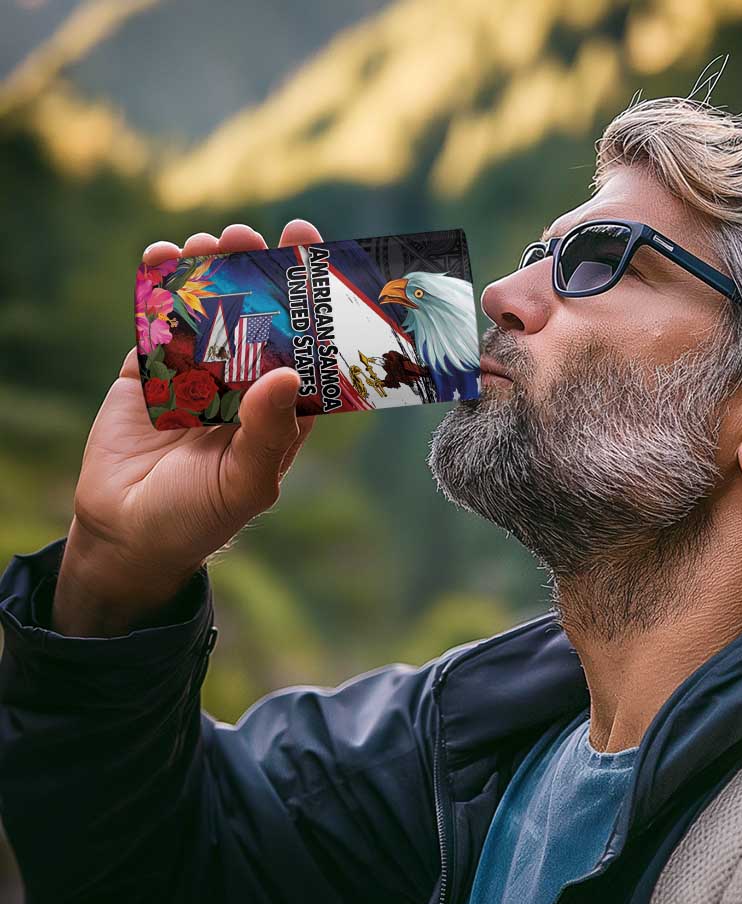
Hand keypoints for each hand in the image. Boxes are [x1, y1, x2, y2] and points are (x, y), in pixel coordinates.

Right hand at [53, 220, 323, 636]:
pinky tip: (162, 256)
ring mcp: (196, 374)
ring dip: (212, 272)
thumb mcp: (245, 483)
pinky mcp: (150, 371)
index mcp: (281, 410)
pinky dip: (159, 287)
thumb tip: (287, 373)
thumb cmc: (200, 517)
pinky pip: (158, 321)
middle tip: (260, 236)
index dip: (315, 306)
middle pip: (259, 317)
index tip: (319, 261)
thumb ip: (268, 432)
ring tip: (212, 242)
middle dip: (261, 274)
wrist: (127, 534)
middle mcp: (244, 385)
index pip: (307, 349)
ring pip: (210, 310)